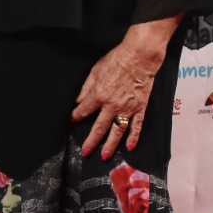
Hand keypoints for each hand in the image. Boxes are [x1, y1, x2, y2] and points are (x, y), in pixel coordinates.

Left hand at [71, 17, 179, 158]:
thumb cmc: (117, 60)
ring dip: (111, 144)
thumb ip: (86, 88)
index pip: (84, 111)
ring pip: (117, 131)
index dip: (76, 117)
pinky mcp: (140, 107)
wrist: (139, 57)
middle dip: (91, 141)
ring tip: (105, 155)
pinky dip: (134, 137)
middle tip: (86, 152)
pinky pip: (137, 125)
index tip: (72, 121)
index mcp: (99, 95)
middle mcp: (112, 105)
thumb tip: (77, 101)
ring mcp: (127, 108)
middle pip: (99, 127)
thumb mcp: (95, 71)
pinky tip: (129, 147)